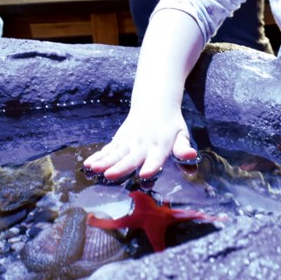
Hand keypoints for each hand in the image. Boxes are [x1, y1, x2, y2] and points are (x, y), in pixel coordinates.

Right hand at [83, 103, 199, 179]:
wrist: (155, 104)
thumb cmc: (171, 125)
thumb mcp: (181, 134)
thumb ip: (183, 147)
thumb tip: (192, 155)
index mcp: (160, 145)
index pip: (156, 157)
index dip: (151, 166)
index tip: (145, 174)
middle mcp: (143, 145)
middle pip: (131, 158)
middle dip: (121, 167)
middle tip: (110, 175)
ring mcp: (129, 142)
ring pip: (116, 153)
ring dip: (104, 162)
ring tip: (94, 169)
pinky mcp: (120, 140)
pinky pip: (108, 150)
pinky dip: (98, 156)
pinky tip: (88, 164)